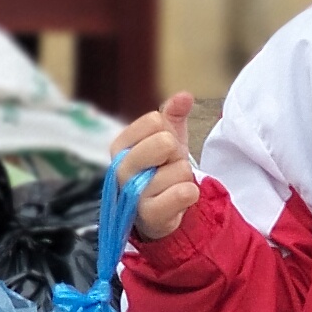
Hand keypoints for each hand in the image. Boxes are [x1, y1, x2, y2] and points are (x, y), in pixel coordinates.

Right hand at [111, 91, 201, 240]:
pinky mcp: (150, 215)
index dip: (167, 132)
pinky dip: (190, 193)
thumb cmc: (159, 170)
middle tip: (168, 167)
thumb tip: (184, 95)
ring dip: (183, 177)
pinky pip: (184, 193)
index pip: (154, 120)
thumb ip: (172, 115)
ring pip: (180, 169)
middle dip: (177, 154)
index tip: (162, 148)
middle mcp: (121, 168)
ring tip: (170, 186)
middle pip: (164, 141)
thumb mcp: (165, 139)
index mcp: (120, 145)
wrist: (159, 211)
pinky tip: (178, 198)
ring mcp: (133, 194)